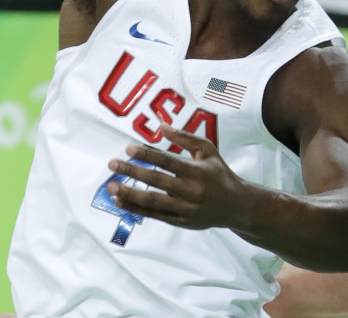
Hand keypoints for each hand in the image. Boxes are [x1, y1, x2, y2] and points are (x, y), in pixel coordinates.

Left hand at [106, 123, 252, 230]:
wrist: (236, 206)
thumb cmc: (219, 173)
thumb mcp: (208, 150)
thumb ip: (184, 137)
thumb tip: (161, 126)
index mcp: (198, 171)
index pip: (168, 161)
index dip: (147, 155)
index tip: (128, 148)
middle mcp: (191, 191)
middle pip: (157, 181)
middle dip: (132, 172)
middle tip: (112, 164)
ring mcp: (184, 208)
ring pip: (153, 202)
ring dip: (129, 194)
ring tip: (111, 186)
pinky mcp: (180, 221)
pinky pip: (154, 215)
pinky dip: (136, 208)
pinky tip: (120, 201)